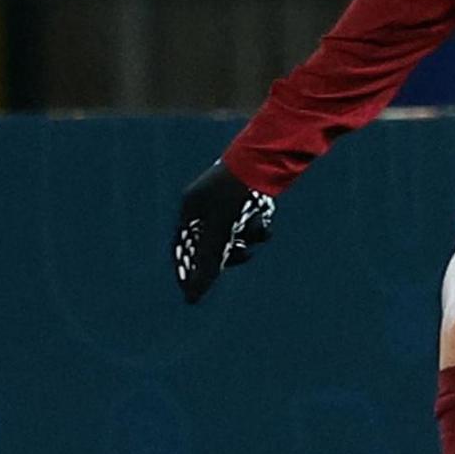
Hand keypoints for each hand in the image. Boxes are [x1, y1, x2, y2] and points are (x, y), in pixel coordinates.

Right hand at [171, 160, 275, 303]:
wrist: (270, 155)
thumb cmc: (238, 191)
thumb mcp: (222, 230)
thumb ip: (207, 264)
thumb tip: (191, 298)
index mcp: (191, 207)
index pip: (184, 247)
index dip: (191, 270)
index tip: (196, 290)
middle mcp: (206, 202)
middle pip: (212, 243)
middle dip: (229, 251)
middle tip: (242, 253)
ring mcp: (227, 198)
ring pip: (235, 233)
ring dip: (248, 236)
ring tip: (259, 228)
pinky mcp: (248, 195)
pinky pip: (250, 221)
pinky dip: (258, 224)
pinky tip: (266, 219)